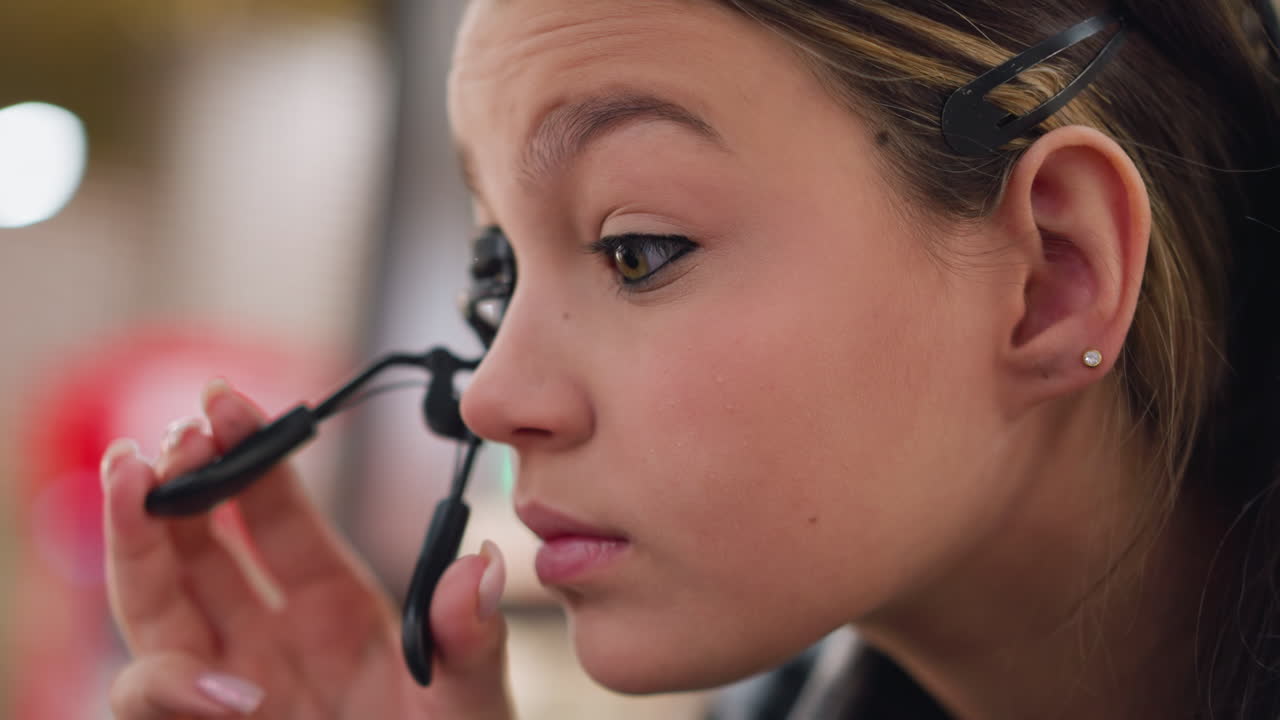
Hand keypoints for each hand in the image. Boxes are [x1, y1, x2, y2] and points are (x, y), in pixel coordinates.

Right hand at [102, 379, 512, 718]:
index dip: (252, 459)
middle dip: (177, 486)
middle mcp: (267, 643)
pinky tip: (216, 685)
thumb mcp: (469, 710)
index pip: (276, 518)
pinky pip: (153, 701)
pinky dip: (167, 684)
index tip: (229, 404)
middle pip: (197, 549)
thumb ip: (468, 644)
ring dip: (135, 543)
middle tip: (165, 435)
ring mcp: (225, 693)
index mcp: (333, 613)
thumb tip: (481, 564)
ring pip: (154, 608)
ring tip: (136, 482)